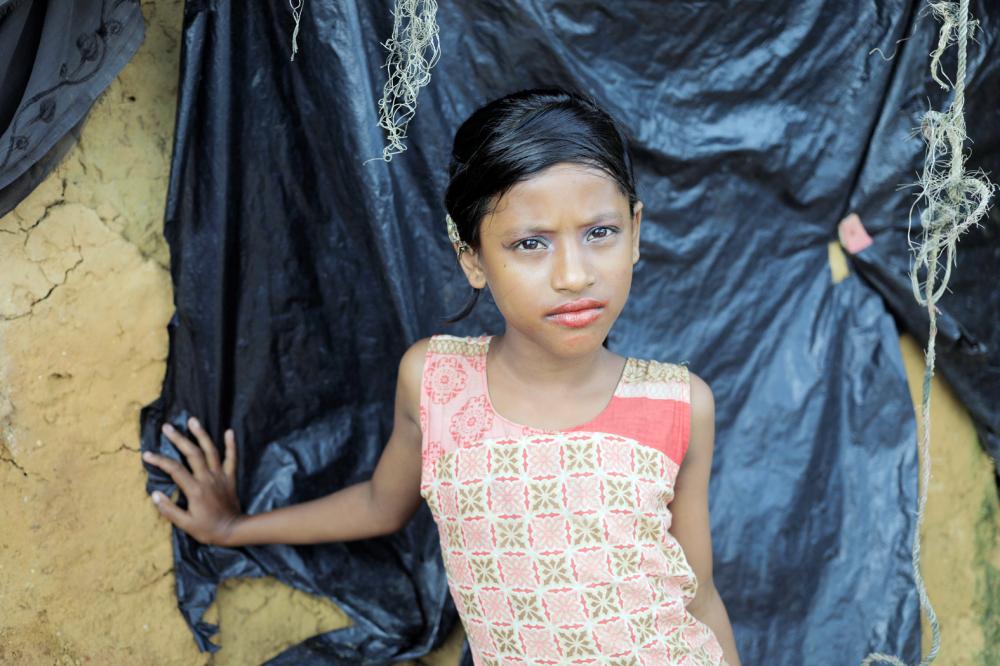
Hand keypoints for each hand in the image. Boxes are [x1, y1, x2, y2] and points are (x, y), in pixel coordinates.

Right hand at [143, 416, 242, 546]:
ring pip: (211, 451)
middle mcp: (207, 478)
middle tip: (167, 427)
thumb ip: (169, 510)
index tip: (147, 454)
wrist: (234, 530)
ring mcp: (220, 476)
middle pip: (192, 453)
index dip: (160, 461)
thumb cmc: (208, 529)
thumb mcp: (185, 524)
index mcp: (195, 489)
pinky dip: (231, 444)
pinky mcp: (230, 477)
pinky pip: (232, 458)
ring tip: (193, 420)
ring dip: (202, 435)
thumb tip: (154, 494)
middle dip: (179, 439)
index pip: (174, 470)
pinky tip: (229, 431)